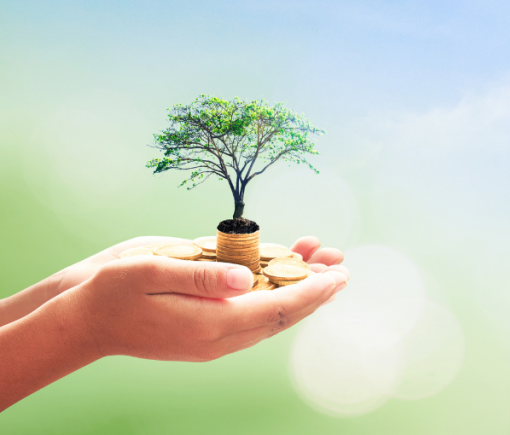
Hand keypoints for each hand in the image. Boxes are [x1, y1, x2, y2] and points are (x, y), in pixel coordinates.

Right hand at [63, 254, 347, 360]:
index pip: (277, 308)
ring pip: (269, 315)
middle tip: (342, 264)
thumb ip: (201, 275)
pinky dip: (271, 291)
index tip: (338, 275)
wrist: (83, 322)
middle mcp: (219, 335)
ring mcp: (214, 337)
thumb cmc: (112, 292)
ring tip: (321, 257)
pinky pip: (250, 314)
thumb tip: (245, 276)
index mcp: (211, 323)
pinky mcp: (206, 332)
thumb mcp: (151, 270)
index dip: (313, 291)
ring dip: (297, 288)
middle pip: (282, 315)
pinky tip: (282, 267)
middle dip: (315, 289)